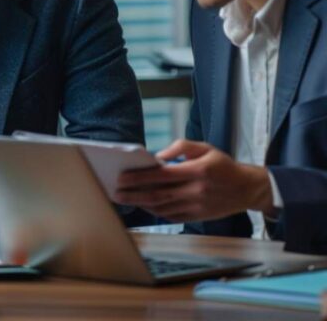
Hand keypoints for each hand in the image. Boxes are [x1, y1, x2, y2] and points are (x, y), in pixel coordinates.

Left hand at [114, 139, 273, 221]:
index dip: (140, 177)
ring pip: (163, 208)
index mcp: (197, 171)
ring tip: (126, 199)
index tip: (123, 177)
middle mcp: (196, 191)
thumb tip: (158, 156)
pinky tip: (144, 206)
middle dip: (134, 194)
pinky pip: (172, 216)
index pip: (162, 176)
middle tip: (116, 193)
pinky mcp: (198, 217)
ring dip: (142, 204)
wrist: (247, 189)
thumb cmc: (223, 165)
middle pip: (159, 195)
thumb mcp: (205, 147)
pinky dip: (156, 212)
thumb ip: (181, 147)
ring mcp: (197, 206)